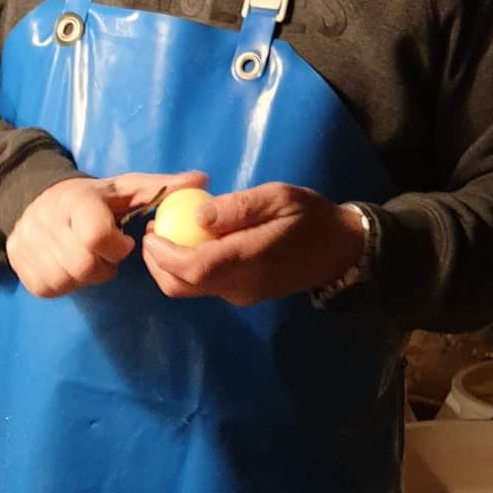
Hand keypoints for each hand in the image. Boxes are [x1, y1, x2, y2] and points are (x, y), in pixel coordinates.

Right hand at [7, 171, 208, 298]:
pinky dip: (65, 283)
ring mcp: (27, 244)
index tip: (124, 242)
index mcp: (75, 200)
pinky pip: (48, 289)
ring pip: (67, 281)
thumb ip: (163, 188)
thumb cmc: (93, 198)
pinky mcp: (17, 264)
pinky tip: (69, 266)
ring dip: (85, 276)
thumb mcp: (126, 188)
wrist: (33, 197)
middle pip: (84, 266)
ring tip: (88, 257)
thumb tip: (202, 180)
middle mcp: (45, 221)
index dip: (116, 247)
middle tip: (107, 254)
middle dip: (103, 266)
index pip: (97, 236)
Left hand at [141, 183, 363, 306]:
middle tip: (151, 232)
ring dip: (170, 266)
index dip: (163, 254)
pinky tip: (193, 242)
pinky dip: (188, 268)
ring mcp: (241, 295)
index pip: (193, 268)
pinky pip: (205, 285)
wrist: (341, 249)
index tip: (151, 231)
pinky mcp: (243, 295)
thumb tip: (198, 216)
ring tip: (167, 233)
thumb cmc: (310, 217)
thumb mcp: (279, 197)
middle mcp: (240, 285)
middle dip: (157, 263)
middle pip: (182, 286)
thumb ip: (239, 207)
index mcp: (248, 260)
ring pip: (190, 289)